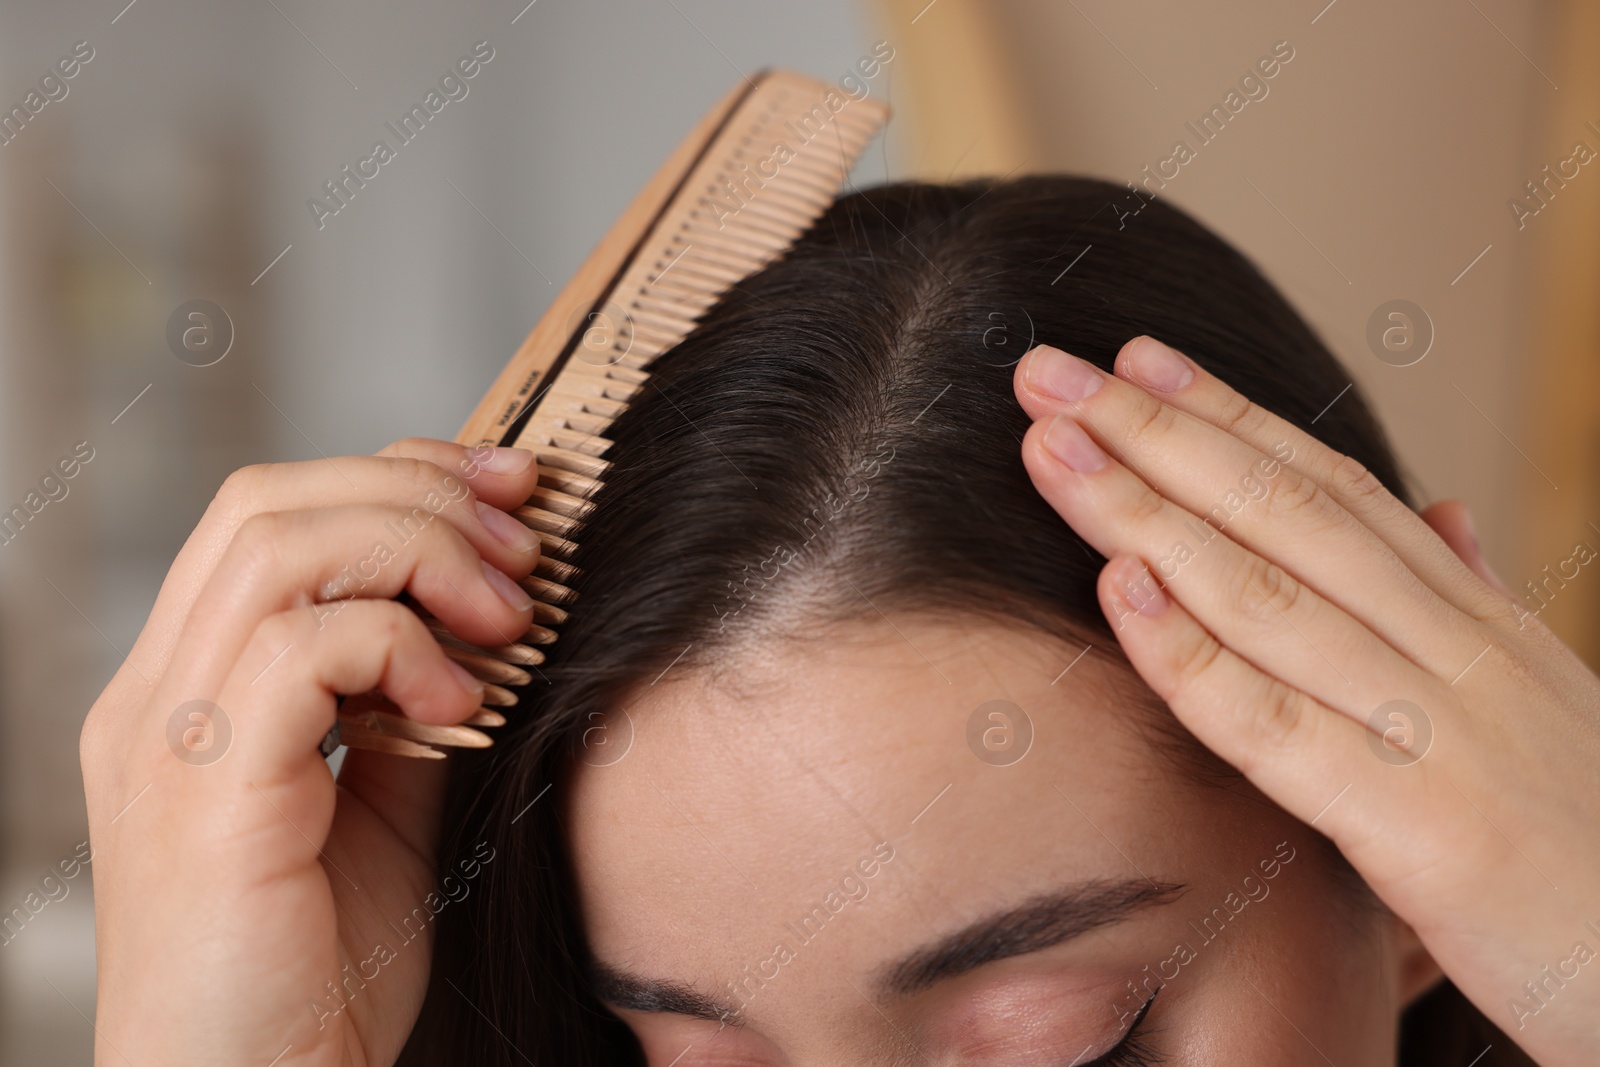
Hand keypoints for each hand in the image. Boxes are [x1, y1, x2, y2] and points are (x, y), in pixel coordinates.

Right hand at [81, 439, 540, 1066]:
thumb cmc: (315, 978)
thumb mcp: (385, 816)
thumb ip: (410, 715)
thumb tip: (481, 632)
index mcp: (189, 692)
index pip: (270, 517)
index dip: (393, 477)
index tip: (506, 494)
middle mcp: (156, 697)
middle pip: (267, 501)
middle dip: (416, 493)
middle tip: (524, 546)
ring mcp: (167, 740)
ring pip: (278, 548)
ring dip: (418, 554)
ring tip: (506, 616)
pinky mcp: (204, 793)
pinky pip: (297, 649)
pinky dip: (400, 646)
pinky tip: (463, 704)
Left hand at [1014, 337, 1599, 1065]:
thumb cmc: (1595, 847)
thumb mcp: (1544, 702)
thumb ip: (1475, 604)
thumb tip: (1442, 509)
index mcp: (1475, 619)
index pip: (1331, 485)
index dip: (1227, 412)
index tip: (1137, 356)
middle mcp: (1454, 649)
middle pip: (1281, 511)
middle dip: (1156, 432)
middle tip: (1049, 372)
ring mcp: (1436, 728)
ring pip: (1263, 591)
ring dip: (1144, 512)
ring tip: (1051, 448)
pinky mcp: (1417, 823)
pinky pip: (1274, 723)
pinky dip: (1188, 653)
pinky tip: (1116, 590)